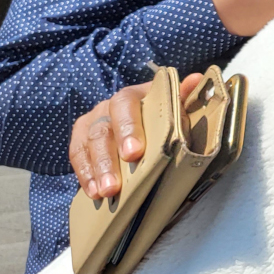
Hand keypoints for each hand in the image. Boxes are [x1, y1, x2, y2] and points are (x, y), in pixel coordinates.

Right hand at [69, 74, 202, 200]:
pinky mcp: (80, 140)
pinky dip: (85, 175)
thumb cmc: (162, 115)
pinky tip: (93, 193)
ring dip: (96, 171)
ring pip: (87, 145)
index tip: (134, 153)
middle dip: (107, 160)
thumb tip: (196, 80)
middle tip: (114, 185)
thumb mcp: (175, 105)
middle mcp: (107, 107)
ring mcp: (91, 123)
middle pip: (103, 130)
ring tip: (103, 193)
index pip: (125, 105)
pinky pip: (77, 156)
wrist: (143, 119)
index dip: (128, 128)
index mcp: (132, 96)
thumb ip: (184, 96)